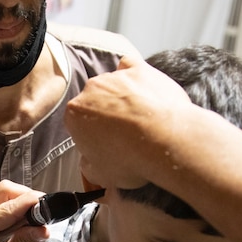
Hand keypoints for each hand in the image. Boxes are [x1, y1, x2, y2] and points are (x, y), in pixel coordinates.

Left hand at [0, 180, 46, 241]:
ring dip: (21, 200)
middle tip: (45, 211)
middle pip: (4, 190)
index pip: (9, 207)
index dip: (32, 203)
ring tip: (37, 216)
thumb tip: (44, 228)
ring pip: (1, 193)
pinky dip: (14, 206)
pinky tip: (24, 220)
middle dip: (27, 196)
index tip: (51, 205)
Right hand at [65, 56, 193, 191]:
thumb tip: (90, 162)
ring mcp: (116, 77)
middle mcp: (91, 90)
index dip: (90, 137)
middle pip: (94, 102)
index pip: (77, 123)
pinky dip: (133, 77)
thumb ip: (88, 164)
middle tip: (123, 136)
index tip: (103, 147)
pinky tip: (142, 91)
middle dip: (104, 116)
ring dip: (121, 99)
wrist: (166, 141)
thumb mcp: (100, 174)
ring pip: (113, 86)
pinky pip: (129, 67)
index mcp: (75, 113)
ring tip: (140, 119)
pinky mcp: (140, 70)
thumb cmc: (132, 158)